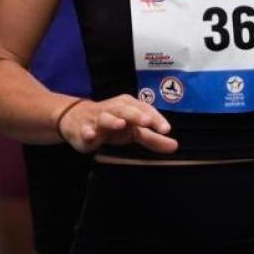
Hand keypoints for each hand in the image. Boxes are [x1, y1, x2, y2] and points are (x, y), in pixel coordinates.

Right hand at [58, 95, 176, 153]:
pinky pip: (85, 130)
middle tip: (147, 122)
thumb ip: (153, 138)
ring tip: (121, 124)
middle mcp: (114, 109)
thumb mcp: (134, 131)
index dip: (156, 119)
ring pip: (105, 117)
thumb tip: (175, 146)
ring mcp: (98, 118)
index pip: (145, 110)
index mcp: (129, 106)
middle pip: (126, 110)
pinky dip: (87, 132)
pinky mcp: (84, 129)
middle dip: (136, 115)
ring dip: (112, 120)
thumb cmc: (114, 124)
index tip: (166, 129)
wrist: (78, 120)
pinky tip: (90, 136)